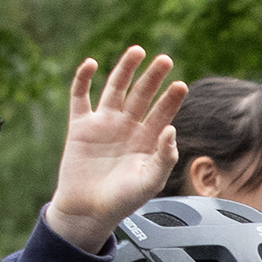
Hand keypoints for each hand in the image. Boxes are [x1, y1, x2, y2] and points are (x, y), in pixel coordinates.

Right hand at [46, 49, 186, 249]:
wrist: (88, 210)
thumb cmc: (123, 200)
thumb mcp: (150, 182)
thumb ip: (164, 157)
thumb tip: (171, 129)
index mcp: (148, 139)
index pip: (163, 113)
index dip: (171, 99)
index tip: (181, 85)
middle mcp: (128, 127)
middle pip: (142, 95)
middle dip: (153, 77)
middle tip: (165, 60)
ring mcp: (104, 124)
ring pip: (116, 89)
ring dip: (125, 70)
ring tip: (137, 51)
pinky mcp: (80, 125)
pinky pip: (80, 97)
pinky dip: (83, 80)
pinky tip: (91, 64)